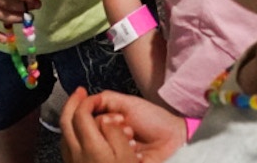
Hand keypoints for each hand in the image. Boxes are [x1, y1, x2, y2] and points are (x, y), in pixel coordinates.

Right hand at [68, 90, 188, 162]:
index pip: (86, 121)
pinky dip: (126, 153)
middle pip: (93, 134)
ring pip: (103, 147)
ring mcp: (113, 152)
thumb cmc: (152, 118)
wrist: (172, 137)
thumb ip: (104, 99)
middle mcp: (106, 137)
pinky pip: (114, 158)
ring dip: (121, 141)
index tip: (120, 118)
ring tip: (134, 140)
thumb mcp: (128, 103)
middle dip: (112, 128)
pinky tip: (136, 152)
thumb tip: (84, 99)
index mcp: (105, 122)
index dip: (102, 119)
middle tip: (128, 128)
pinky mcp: (121, 162)